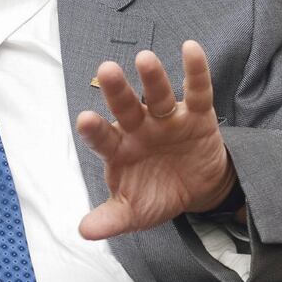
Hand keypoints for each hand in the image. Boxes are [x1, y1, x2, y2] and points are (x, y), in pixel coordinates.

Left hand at [75, 41, 235, 239]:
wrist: (197, 190)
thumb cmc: (157, 195)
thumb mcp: (134, 212)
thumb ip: (111, 219)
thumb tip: (84, 232)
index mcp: (120, 149)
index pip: (103, 137)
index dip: (95, 129)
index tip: (84, 119)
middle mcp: (140, 128)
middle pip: (127, 107)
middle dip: (118, 91)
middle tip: (108, 69)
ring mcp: (168, 119)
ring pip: (159, 95)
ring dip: (153, 78)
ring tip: (145, 59)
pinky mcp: (197, 115)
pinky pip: (197, 90)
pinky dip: (195, 70)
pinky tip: (190, 48)